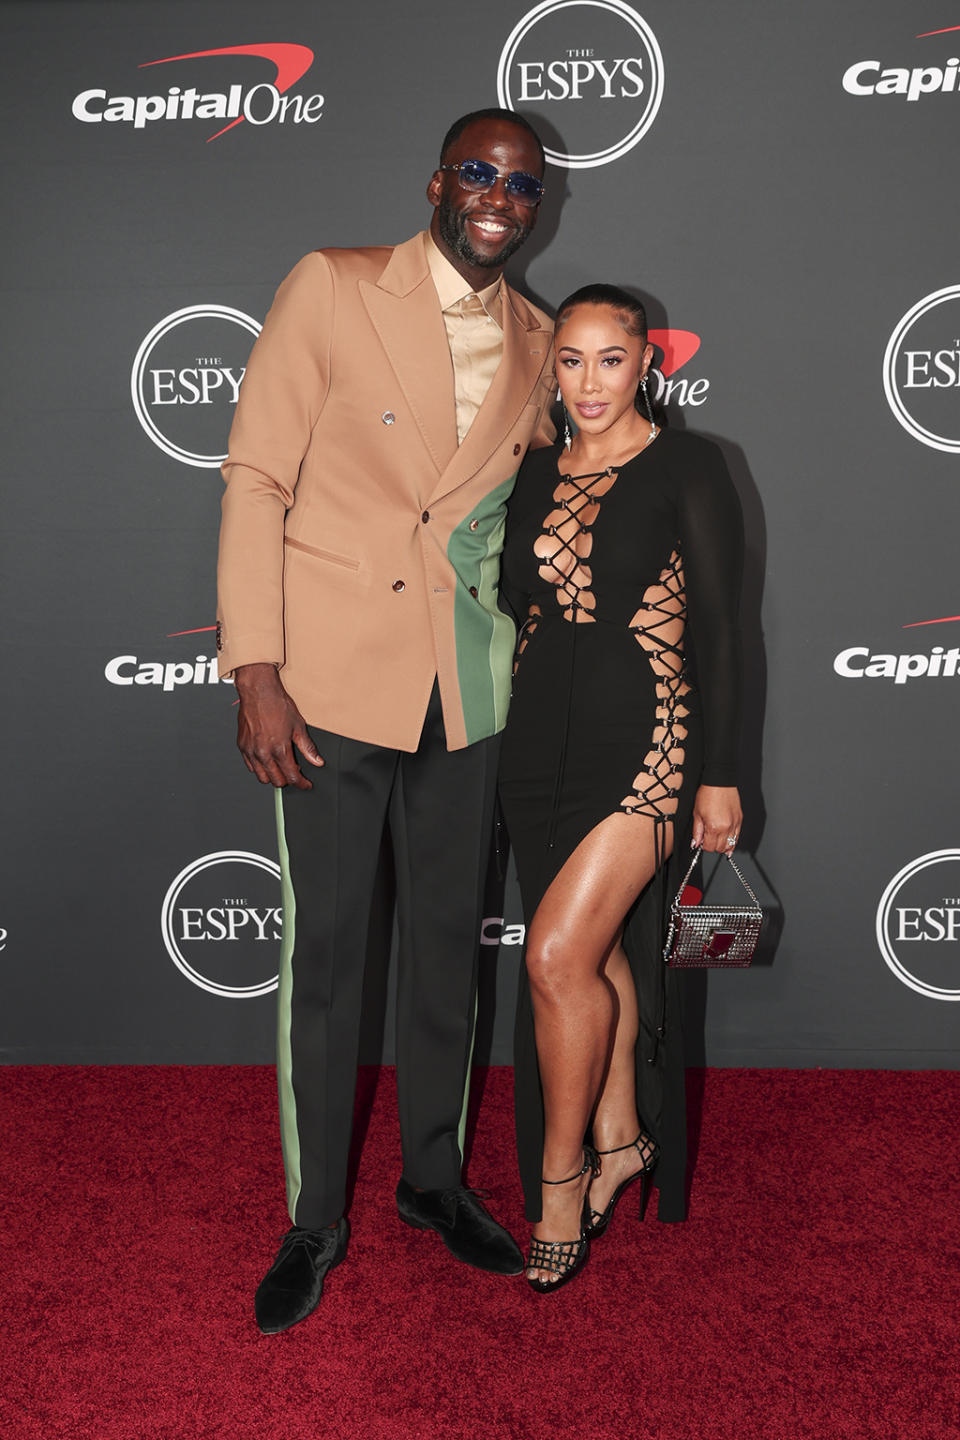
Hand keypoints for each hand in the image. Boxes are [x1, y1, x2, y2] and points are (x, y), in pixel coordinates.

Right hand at [233, 663, 323, 788]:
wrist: (258, 691)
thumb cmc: (277, 704)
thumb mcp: (298, 726)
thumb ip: (307, 747)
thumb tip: (317, 761)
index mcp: (279, 749)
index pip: (291, 777)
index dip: (301, 783)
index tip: (305, 783)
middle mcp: (263, 752)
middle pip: (276, 781)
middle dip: (287, 781)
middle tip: (294, 773)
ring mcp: (250, 750)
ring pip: (262, 777)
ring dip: (273, 776)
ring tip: (280, 768)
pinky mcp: (242, 746)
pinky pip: (250, 767)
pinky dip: (260, 768)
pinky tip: (267, 760)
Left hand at [691, 785, 742, 854]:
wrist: (720, 782)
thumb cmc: (708, 794)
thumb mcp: (697, 813)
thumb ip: (697, 831)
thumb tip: (695, 843)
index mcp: (714, 827)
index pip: (709, 847)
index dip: (703, 846)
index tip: (701, 841)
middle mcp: (726, 828)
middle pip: (720, 848)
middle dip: (713, 846)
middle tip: (708, 838)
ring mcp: (735, 824)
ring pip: (730, 845)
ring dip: (723, 846)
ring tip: (717, 840)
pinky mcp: (740, 820)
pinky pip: (738, 837)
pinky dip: (733, 841)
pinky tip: (728, 843)